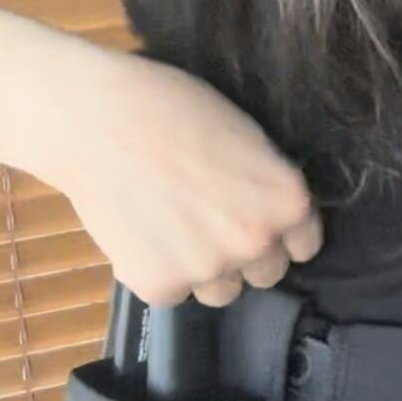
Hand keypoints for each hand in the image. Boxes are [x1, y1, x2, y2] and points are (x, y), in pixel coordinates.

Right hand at [51, 51, 322, 307]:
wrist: (97, 119)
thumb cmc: (172, 108)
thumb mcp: (246, 137)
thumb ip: (266, 186)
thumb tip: (272, 216)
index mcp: (288, 203)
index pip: (304, 245)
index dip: (277, 232)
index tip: (253, 218)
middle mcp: (257, 243)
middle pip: (266, 273)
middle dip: (242, 253)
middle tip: (206, 220)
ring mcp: (209, 270)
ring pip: (220, 291)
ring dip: (203, 269)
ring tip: (170, 228)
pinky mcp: (160, 286)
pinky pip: (171, 292)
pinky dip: (157, 271)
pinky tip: (139, 233)